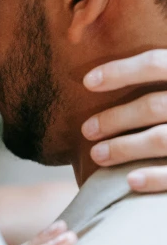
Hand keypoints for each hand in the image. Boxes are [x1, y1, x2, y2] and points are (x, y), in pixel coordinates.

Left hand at [82, 50, 166, 191]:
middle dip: (115, 118)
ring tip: (98, 155)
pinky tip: (129, 181)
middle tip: (86, 130)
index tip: (87, 82)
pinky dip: (154, 178)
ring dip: (124, 148)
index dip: (121, 71)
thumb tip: (108, 68)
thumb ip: (161, 74)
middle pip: (154, 105)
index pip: (157, 63)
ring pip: (161, 139)